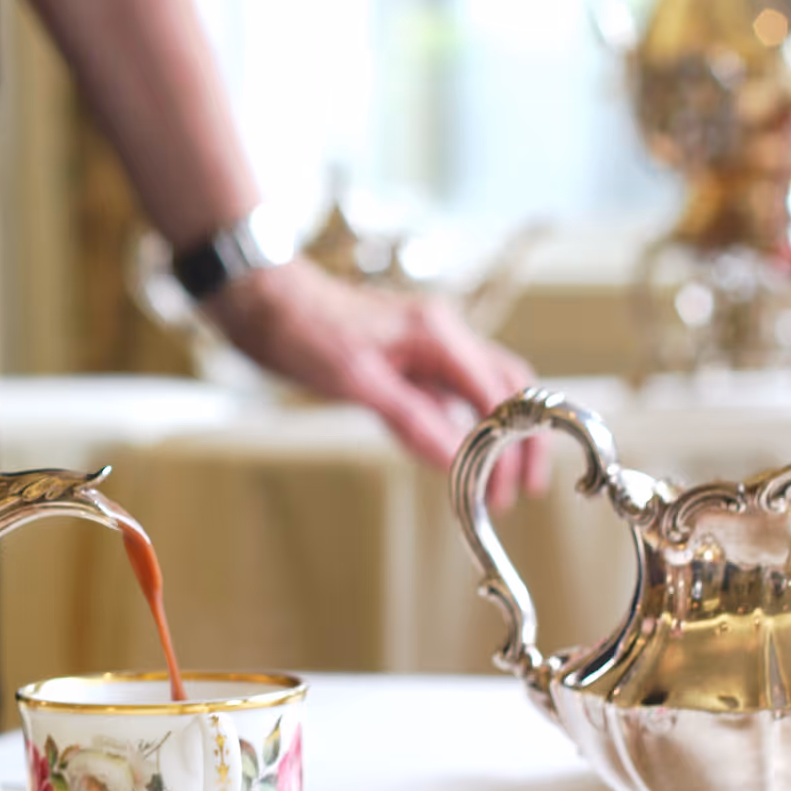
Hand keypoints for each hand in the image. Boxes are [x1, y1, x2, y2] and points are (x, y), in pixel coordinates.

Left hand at [202, 256, 546, 508]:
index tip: (509, 488)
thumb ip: (411, 420)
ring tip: (499, 483)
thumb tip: (456, 462)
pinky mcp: (411, 359)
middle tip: (522, 489)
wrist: (267, 301)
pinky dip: (463, 427)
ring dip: (498, 436)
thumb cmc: (304, 331)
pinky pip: (451, 395)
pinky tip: (459, 459)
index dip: (510, 446)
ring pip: (485, 392)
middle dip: (523, 441)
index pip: (499, 395)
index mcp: (438, 333)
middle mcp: (444, 334)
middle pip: (509, 389)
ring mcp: (430, 345)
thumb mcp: (356, 381)